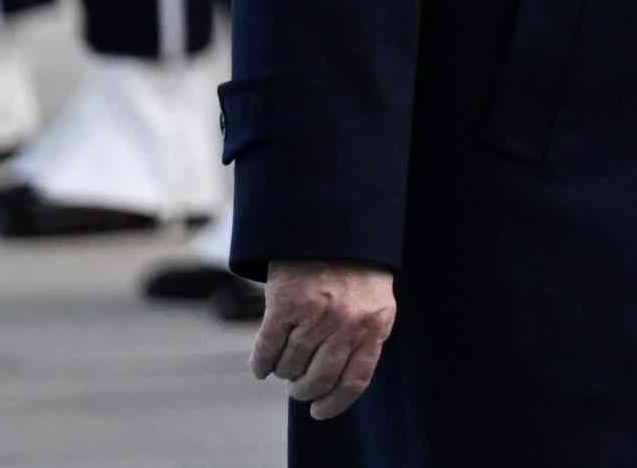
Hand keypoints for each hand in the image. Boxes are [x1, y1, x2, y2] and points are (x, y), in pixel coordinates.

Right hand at [250, 260, 396, 421]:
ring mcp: (317, 312)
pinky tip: (261, 366)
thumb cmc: (354, 268)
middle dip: (304, 390)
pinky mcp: (286, 302)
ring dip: (283, 371)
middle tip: (297, 387)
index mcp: (375, 323)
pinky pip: (267, 350)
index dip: (334, 404)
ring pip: (290, 366)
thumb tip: (336, 387)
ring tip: (284, 363)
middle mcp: (348, 321)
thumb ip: (363, 338)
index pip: (355, 381)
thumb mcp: (374, 301)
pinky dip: (261, 363)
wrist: (331, 222)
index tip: (319, 412)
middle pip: (319, 379)